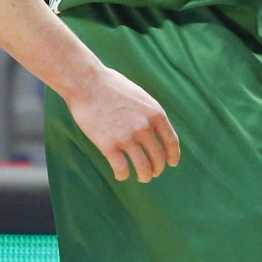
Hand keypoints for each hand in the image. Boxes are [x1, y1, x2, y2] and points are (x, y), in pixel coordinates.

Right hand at [62, 66, 180, 183]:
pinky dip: (123, 175)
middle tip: (153, 173)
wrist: (88, 84)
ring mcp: (127, 137)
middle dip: (158, 169)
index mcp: (155, 113)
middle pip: (159, 157)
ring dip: (144, 176)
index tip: (172, 163)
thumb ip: (149, 114)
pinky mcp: (109, 145)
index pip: (171, 142)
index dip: (173, 156)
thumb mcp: (140, 97)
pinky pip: (122, 169)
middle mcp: (145, 127)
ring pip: (144, 168)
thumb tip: (155, 131)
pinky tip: (121, 174)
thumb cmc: (112, 88)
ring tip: (142, 178)